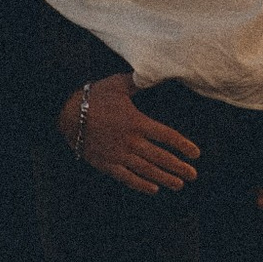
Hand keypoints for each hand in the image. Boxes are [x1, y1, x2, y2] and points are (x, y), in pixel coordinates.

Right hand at [61, 74, 199, 194]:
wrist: (66, 113)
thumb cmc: (93, 96)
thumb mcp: (118, 84)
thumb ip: (138, 82)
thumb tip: (154, 72)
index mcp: (137, 122)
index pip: (167, 136)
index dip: (183, 145)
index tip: (196, 153)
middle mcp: (131, 141)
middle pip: (161, 157)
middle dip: (179, 167)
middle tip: (193, 175)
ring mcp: (119, 155)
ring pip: (147, 170)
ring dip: (165, 178)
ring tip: (178, 185)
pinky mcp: (107, 164)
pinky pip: (127, 178)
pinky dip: (141, 185)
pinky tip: (153, 189)